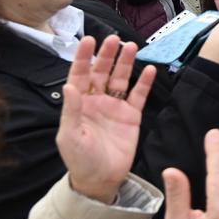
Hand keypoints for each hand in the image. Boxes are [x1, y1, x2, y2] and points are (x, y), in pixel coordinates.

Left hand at [58, 36, 156, 204]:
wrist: (102, 179)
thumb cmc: (81, 159)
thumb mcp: (70, 135)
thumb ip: (71, 110)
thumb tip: (69, 85)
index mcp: (79, 104)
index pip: (80, 75)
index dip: (84, 57)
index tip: (88, 40)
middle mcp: (97, 102)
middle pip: (102, 72)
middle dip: (107, 55)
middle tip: (114, 39)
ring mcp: (115, 107)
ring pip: (120, 79)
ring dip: (125, 63)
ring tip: (131, 47)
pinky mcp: (132, 115)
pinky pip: (139, 95)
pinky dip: (144, 82)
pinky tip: (149, 69)